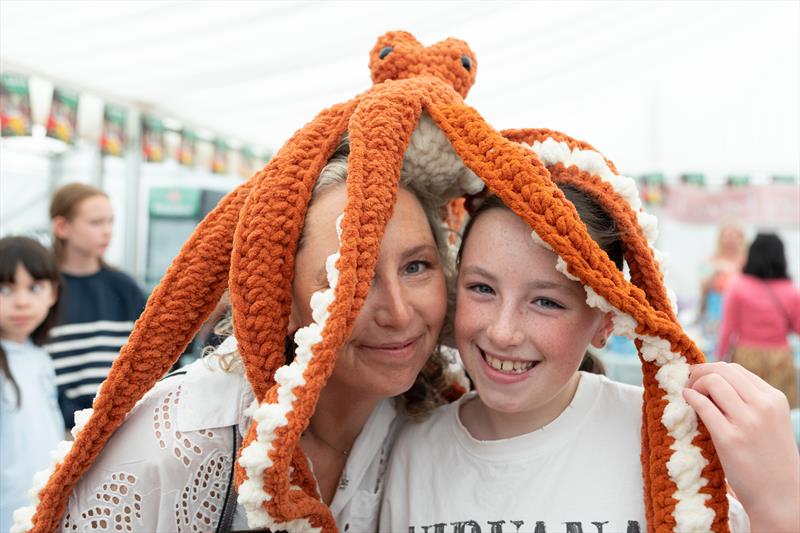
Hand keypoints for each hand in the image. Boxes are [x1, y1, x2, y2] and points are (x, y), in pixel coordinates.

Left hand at [684, 362, 799, 532]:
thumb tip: (711, 381)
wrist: (780, 496)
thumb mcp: (768, 421)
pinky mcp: (730, 439)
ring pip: (713, 381)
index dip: (712, 370)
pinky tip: (686, 400)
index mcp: (774, 399)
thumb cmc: (768, 458)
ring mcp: (747, 422)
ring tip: (689, 394)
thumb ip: (749, 401)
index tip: (700, 379)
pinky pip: (703, 405)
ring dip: (694, 384)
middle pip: (722, 370)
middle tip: (689, 383)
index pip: (736, 370)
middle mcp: (763, 406)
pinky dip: (690, 398)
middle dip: (699, 372)